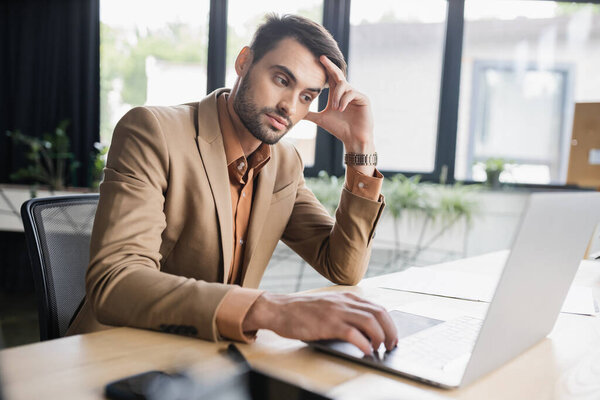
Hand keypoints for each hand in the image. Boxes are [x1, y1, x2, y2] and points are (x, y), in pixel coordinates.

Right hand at [242, 292, 397, 354]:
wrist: (279, 309)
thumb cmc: (301, 311)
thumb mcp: (328, 305)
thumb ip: (345, 311)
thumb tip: (366, 330)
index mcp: (346, 297)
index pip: (377, 307)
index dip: (389, 323)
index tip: (392, 335)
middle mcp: (344, 302)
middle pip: (378, 313)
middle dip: (390, 331)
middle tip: (391, 344)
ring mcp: (336, 312)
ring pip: (369, 321)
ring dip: (380, 337)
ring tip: (380, 349)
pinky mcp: (327, 324)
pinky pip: (353, 333)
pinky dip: (363, 343)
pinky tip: (365, 351)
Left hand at [303, 56, 374, 154]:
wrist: (353, 139)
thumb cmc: (340, 129)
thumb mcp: (321, 120)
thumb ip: (310, 114)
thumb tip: (296, 113)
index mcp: (338, 94)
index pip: (331, 77)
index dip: (326, 68)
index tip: (318, 58)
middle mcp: (347, 92)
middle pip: (339, 74)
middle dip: (330, 66)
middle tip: (322, 58)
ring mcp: (356, 94)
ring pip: (343, 85)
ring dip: (336, 96)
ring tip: (334, 108)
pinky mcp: (363, 99)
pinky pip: (351, 93)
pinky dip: (344, 100)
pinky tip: (341, 109)